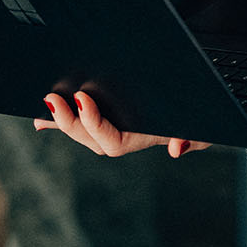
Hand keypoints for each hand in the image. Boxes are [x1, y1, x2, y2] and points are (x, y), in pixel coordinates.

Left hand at [33, 90, 208, 158]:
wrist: (196, 97)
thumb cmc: (199, 112)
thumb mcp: (205, 125)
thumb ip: (194, 138)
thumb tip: (176, 149)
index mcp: (141, 138)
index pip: (112, 141)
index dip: (93, 123)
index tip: (82, 99)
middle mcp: (122, 136)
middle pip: (89, 138)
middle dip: (69, 122)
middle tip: (53, 98)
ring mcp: (111, 126)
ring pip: (81, 130)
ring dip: (61, 120)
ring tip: (46, 103)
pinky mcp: (104, 112)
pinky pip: (79, 120)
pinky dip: (59, 120)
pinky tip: (40, 117)